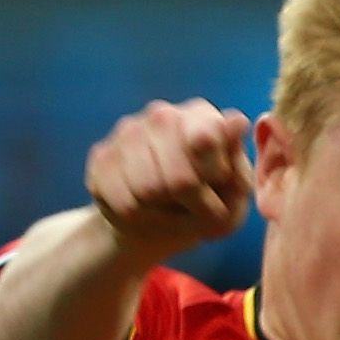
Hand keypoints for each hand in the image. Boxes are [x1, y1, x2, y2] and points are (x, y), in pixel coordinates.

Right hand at [84, 99, 255, 256]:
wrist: (159, 224)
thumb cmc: (208, 205)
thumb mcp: (234, 194)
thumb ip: (238, 160)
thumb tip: (237, 120)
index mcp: (202, 115)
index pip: (205, 140)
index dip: (214, 177)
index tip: (218, 184)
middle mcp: (162, 114)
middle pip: (178, 179)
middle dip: (192, 205)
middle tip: (196, 207)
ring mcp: (128, 132)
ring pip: (148, 192)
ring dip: (165, 215)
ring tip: (171, 209)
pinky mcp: (102, 158)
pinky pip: (124, 203)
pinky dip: (139, 218)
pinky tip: (144, 209)